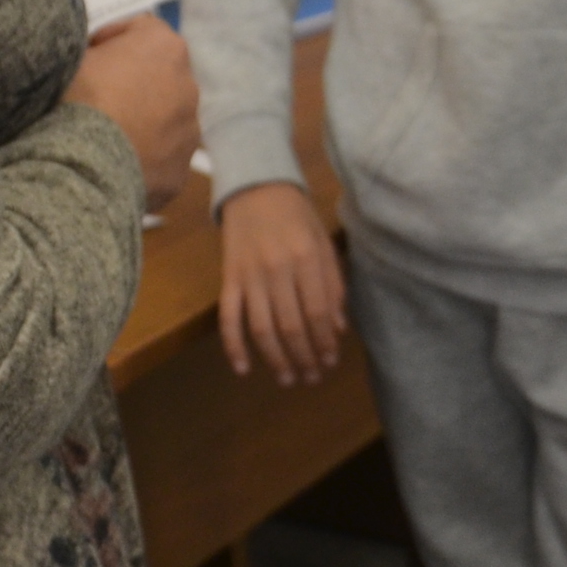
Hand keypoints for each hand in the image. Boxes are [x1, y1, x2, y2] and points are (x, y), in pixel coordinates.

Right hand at [65, 17, 197, 212]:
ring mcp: (189, 130)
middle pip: (158, 76)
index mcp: (165, 46)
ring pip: (166, 119)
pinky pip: (162, 157)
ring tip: (108, 135)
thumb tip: (94, 57)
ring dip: (144, 121)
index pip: (140, 30)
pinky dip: (144, 157)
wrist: (87, 163)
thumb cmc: (79, 97)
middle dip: (134, 82)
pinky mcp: (180, 168)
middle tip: (99, 97)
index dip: (111, 41)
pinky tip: (116, 163)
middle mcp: (188, 84)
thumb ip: (93, 48)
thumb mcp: (76, 55)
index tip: (89, 55)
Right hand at [215, 180, 348, 385]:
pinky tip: (243, 369)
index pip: (318, 312)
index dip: (325, 342)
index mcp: (307, 258)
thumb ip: (333, 285)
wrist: (255, 187)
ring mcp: (249, 275)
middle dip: (304, 357)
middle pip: (292, 325)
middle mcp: (278, 269)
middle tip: (313, 378)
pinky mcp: (228, 278)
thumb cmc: (297, 215)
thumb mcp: (324, 243)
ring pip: (262, 328)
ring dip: (276, 359)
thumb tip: (339, 328)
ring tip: (288, 379)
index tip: (331, 361)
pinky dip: (234, 346)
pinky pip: (229, 317)